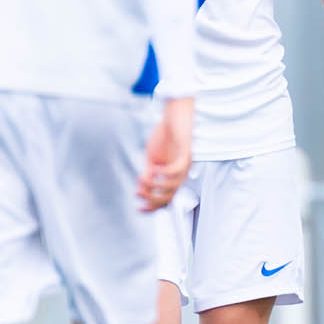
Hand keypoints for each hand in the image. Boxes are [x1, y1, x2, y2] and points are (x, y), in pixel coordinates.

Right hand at [139, 96, 193, 210]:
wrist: (176, 114)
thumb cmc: (166, 135)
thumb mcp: (152, 158)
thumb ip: (149, 174)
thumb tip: (141, 189)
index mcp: (173, 177)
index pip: (165, 200)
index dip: (152, 207)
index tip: (138, 209)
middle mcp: (181, 174)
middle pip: (169, 197)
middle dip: (152, 199)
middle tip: (138, 194)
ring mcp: (185, 165)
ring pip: (172, 187)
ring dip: (154, 186)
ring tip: (142, 179)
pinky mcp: (186, 154)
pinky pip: (176, 170)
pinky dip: (163, 173)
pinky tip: (153, 169)